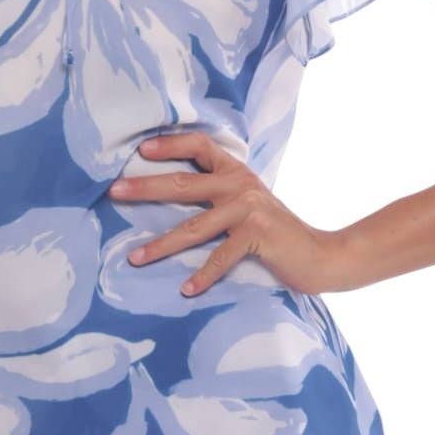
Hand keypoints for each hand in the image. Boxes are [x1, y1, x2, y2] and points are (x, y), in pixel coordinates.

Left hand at [108, 130, 341, 297]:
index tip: (139, 150)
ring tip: (135, 257)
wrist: (320, 254)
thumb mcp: (249, 202)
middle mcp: (240, 185)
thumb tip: (173, 192)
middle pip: (184, 184)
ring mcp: (249, 210)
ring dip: (162, 244)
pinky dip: (203, 275)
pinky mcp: (258, 235)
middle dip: (145, 188)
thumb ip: (220, 193)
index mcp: (236, 172)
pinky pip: (221, 257)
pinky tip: (187, 289)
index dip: (170, 145)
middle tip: (114, 192)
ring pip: (194, 226)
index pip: (200, 146)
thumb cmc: (277, 231)